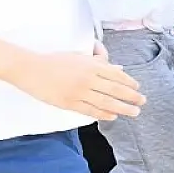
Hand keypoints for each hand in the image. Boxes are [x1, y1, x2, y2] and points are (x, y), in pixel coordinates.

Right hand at [13, 51, 146, 120]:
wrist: (30, 69)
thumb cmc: (55, 61)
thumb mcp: (80, 56)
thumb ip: (99, 61)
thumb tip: (118, 67)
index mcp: (92, 65)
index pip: (117, 75)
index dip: (129, 83)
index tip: (137, 88)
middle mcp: (88, 79)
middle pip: (116, 90)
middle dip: (132, 97)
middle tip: (143, 101)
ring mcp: (79, 92)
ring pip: (106, 102)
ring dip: (123, 108)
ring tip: (134, 112)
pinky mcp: (69, 103)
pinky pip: (91, 111)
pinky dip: (104, 114)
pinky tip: (114, 116)